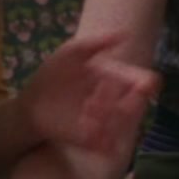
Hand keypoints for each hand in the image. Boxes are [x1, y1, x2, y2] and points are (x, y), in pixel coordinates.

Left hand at [18, 32, 159, 157]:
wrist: (32, 103)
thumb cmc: (54, 73)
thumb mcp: (71, 52)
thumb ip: (96, 43)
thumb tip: (125, 34)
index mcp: (116, 78)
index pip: (145, 82)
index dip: (145, 85)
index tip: (138, 87)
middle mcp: (117, 100)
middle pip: (136, 105)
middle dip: (118, 102)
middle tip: (93, 100)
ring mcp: (107, 122)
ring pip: (124, 125)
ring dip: (107, 119)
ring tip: (85, 113)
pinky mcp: (95, 141)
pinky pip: (109, 145)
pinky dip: (101, 139)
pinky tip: (84, 128)